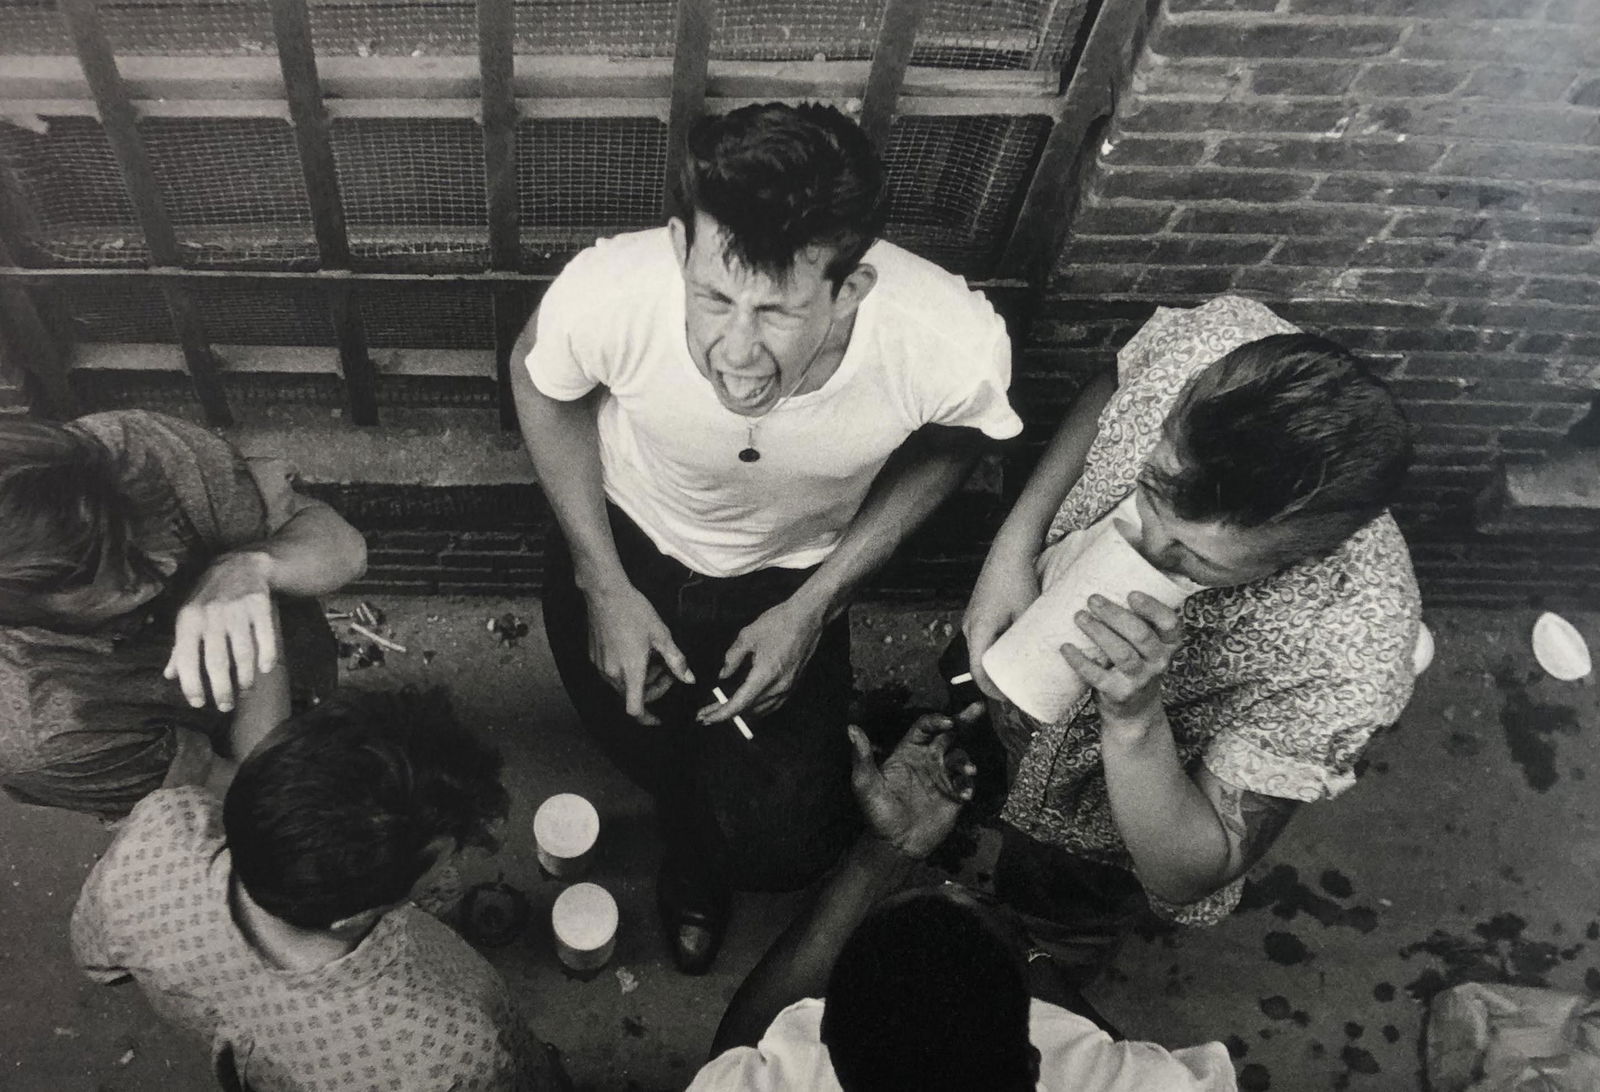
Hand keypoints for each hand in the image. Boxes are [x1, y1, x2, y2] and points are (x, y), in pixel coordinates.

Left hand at [163, 551, 276, 711]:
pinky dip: (267, 657)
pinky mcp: (260, 605)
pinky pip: (266, 638)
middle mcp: (210, 615)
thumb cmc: (210, 597)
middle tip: (225, 706)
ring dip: (245, 678)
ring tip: (245, 690)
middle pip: (216, 662)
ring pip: (242, 654)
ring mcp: (237, 610)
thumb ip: (180, 647)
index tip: (199, 703)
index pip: (186, 659)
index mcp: (188, 620)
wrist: (241, 564)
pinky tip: (265, 669)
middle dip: (221, 690)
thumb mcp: (189, 618)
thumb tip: (169, 675)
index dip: (191, 685)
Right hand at [585, 583, 693, 724]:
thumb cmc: (635, 611)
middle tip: (667, 673)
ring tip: (653, 659)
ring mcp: (600, 666)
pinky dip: (627, 672)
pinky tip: (636, 652)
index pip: (635, 710)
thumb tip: (689, 679)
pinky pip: (612, 674)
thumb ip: (676, 661)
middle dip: (652, 691)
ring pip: (622, 686)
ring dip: (640, 681)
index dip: (647, 719)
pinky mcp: (594, 658)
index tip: (659, 719)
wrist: (605, 593)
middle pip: (632, 697)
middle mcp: (612, 674)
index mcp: (631, 671)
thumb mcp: (661, 635)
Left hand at [697, 596, 824, 723]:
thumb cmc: (779, 622)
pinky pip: (773, 704)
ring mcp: (788, 687)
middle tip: (707, 713)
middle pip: (749, 710)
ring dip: (742, 712)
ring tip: (723, 709)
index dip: (721, 714)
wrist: (808, 617)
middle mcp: (778, 686)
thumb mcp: (748, 636)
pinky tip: (747, 703)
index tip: (706, 717)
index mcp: (765, 675)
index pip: (739, 704)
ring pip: (761, 710)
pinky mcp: (794, 684)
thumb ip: (732, 658)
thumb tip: (723, 674)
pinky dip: (757, 707)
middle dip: (727, 714)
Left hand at [848, 710, 978, 858]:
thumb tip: (851, 728)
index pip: (925, 727)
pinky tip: (964, 794)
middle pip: (949, 734)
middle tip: (977, 708)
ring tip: (967, 770)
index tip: (947, 722)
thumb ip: (862, 757)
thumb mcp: (865, 784)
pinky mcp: (954, 795)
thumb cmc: (877, 812)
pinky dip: (969, 784)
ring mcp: (942, 776)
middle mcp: (928, 759)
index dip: (936, 720)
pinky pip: (966, 784)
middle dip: (963, 721)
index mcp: (908, 751)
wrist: (895, 844)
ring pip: (960, 757)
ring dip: (965, 761)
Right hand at [962, 545, 1039, 698]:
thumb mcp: (1029, 612)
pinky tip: (1009, 649)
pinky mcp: (976, 611)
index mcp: (979, 630)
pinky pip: (981, 637)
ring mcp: (970, 618)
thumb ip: (1033, 636)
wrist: (1008, 550)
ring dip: (993, 663)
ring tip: (1015, 671)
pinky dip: (992, 648)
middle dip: (994, 680)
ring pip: (979, 650)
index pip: (979, 672)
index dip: (992, 690)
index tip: (1009, 699)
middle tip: (1016, 690)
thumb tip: (1052, 658)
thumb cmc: (1019, 579)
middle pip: (977, 663)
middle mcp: (969, 626)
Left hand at [1059, 591, 1183, 727]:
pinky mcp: (1119, 693)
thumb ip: (1137, 618)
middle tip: (1092, 599)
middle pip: (1141, 635)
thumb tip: (1102, 576)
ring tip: (1079, 617)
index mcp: (1168, 643)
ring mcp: (1140, 679)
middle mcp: (1159, 661)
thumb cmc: (1135, 662)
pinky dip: (1080, 661)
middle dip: (1115, 614)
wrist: (1134, 709)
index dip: (1152, 608)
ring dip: (1099, 633)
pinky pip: (1097, 676)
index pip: (1170, 623)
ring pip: (1122, 654)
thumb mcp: (1146, 643)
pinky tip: (1066, 647)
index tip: (1131, 593)